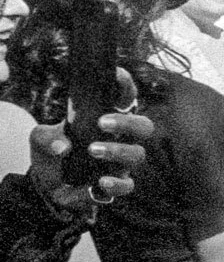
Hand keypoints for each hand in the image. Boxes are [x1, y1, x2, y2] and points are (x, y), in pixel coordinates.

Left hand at [29, 69, 152, 210]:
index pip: (125, 99)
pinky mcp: (117, 185)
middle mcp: (122, 139)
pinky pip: (127, 185)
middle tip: (102, 123)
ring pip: (137, 155)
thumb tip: (62, 147)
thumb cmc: (53, 151)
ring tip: (92, 150)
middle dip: (128, 123)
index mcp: (108, 120)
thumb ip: (47, 137)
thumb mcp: (41, 138)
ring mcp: (121, 163)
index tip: (115, 76)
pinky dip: (115, 183)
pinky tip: (100, 182)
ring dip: (117, 151)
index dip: (125, 86)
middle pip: (144, 127)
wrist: (48, 184)